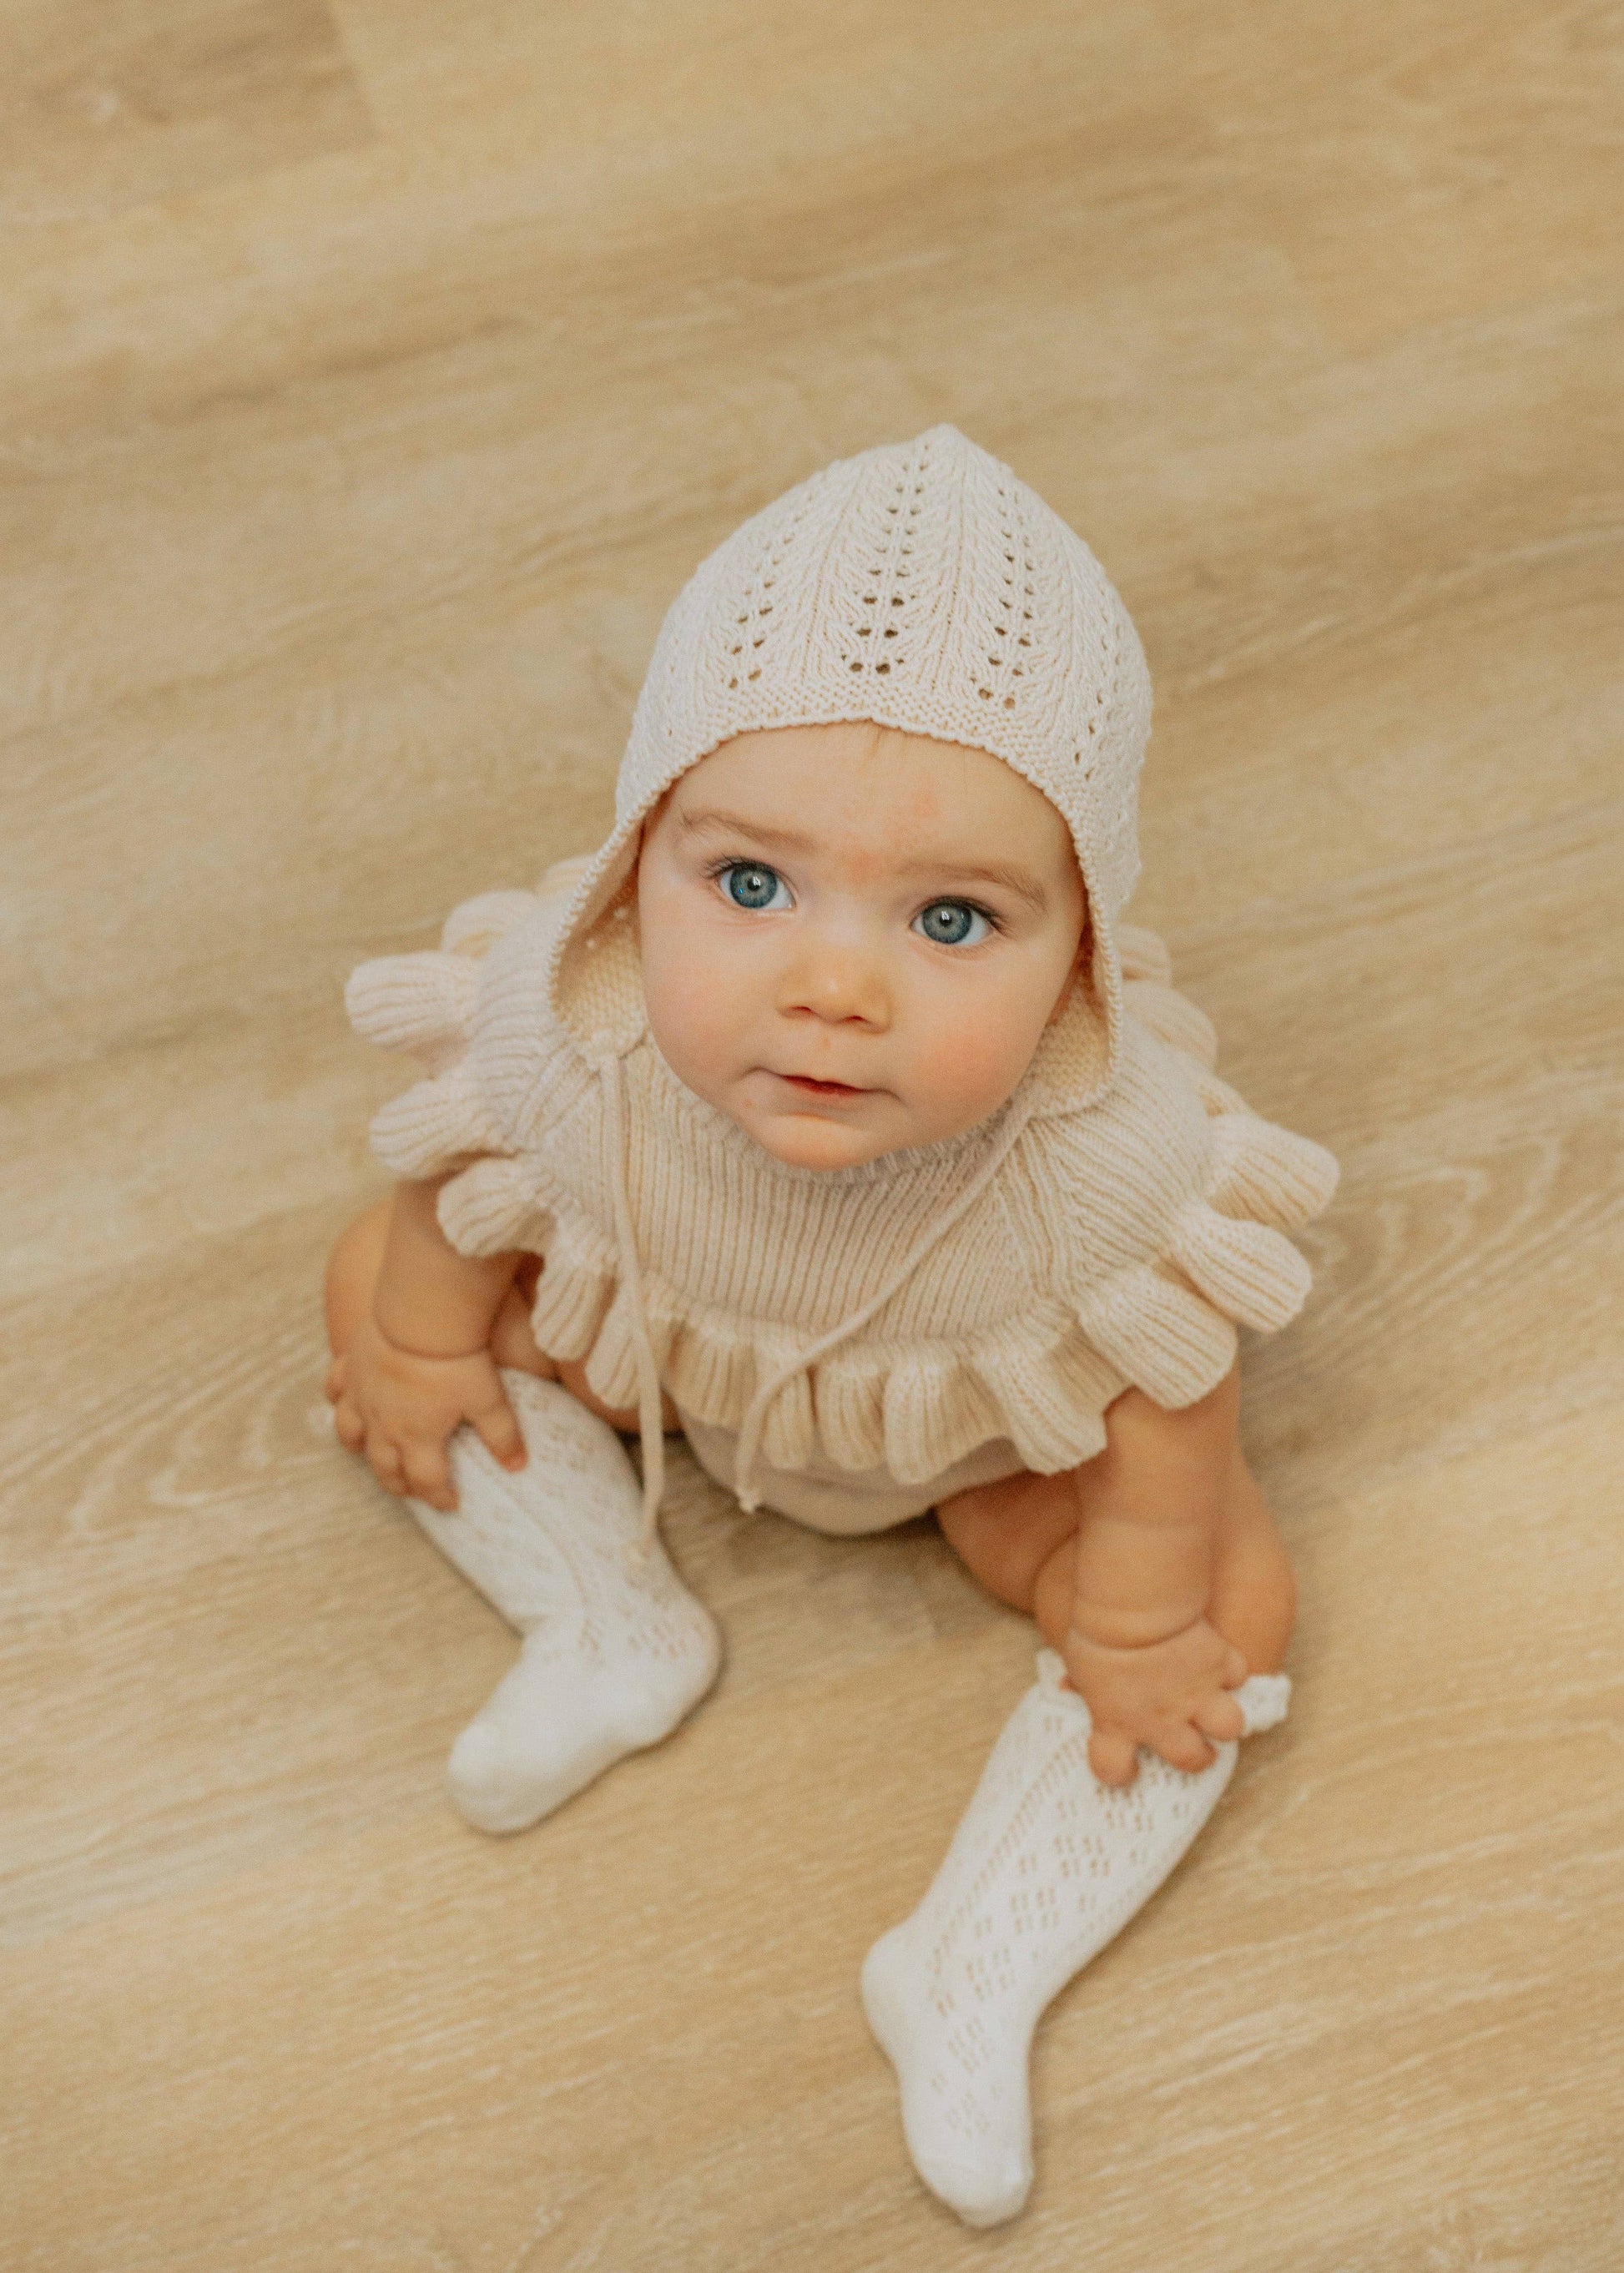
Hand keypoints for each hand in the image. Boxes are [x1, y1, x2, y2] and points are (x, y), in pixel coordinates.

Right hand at [326, 1311, 525, 1512]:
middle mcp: (384, 1423)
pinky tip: (346, 1401)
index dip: (439, 1497)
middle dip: (399, 1485)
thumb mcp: (489, 1399)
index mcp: (418, 1436)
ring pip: (350, 1434)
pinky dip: (338, 1400)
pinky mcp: (350, 1365)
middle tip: (414, 1490)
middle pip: (384, 1467)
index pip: (426, 1480)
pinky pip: (335, 1390)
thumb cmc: (457, 1359)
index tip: (451, 1504)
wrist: (421, 1313)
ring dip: (361, 1450)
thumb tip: (518, 1466)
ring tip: (374, 1454)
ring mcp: (361, 1395)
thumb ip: (502, 1436)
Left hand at [1061, 1616, 1247, 1785]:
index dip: (1119, 1772)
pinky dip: (1230, 1670)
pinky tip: (1219, 1661)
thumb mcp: (1075, 1663)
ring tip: (1216, 1709)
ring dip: (1223, 1720)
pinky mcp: (1219, 1665)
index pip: (1114, 1770)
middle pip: (1193, 1760)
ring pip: (1229, 1728)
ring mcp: (1196, 1695)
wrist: (1135, 1608)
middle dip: (1198, 1756)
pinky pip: (1237, 1676)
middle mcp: (1162, 1720)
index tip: (1126, 1765)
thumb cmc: (1096, 1634)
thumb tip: (1066, 1689)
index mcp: (1117, 1723)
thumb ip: (1079, 1684)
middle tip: (1195, 1742)